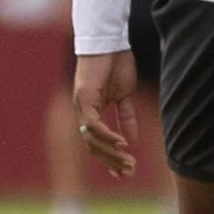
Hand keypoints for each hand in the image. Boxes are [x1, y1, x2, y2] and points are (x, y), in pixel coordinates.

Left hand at [72, 51, 139, 177]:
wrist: (110, 41)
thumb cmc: (116, 64)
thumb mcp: (125, 95)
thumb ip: (126, 117)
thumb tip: (132, 139)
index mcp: (92, 112)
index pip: (98, 143)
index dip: (109, 159)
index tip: (123, 173)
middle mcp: (83, 113)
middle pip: (94, 147)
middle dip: (112, 162)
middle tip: (128, 173)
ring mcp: (81, 107)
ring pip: (93, 140)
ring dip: (111, 153)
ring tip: (128, 162)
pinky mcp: (84, 99)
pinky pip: (94, 124)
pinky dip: (107, 135)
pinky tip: (122, 143)